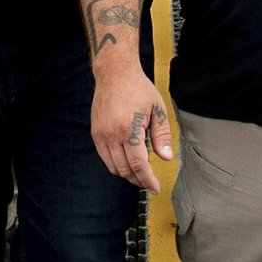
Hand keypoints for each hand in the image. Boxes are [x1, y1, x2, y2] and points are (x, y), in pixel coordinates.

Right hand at [91, 66, 174, 190]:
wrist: (114, 73)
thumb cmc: (138, 88)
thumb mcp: (157, 109)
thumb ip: (162, 136)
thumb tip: (166, 157)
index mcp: (129, 128)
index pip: (139, 164)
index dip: (148, 180)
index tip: (155, 188)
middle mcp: (112, 134)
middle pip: (125, 170)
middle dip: (138, 180)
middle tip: (149, 183)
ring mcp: (101, 134)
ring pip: (113, 167)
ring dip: (127, 174)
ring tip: (140, 174)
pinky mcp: (95, 133)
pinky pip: (105, 157)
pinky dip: (116, 164)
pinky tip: (127, 162)